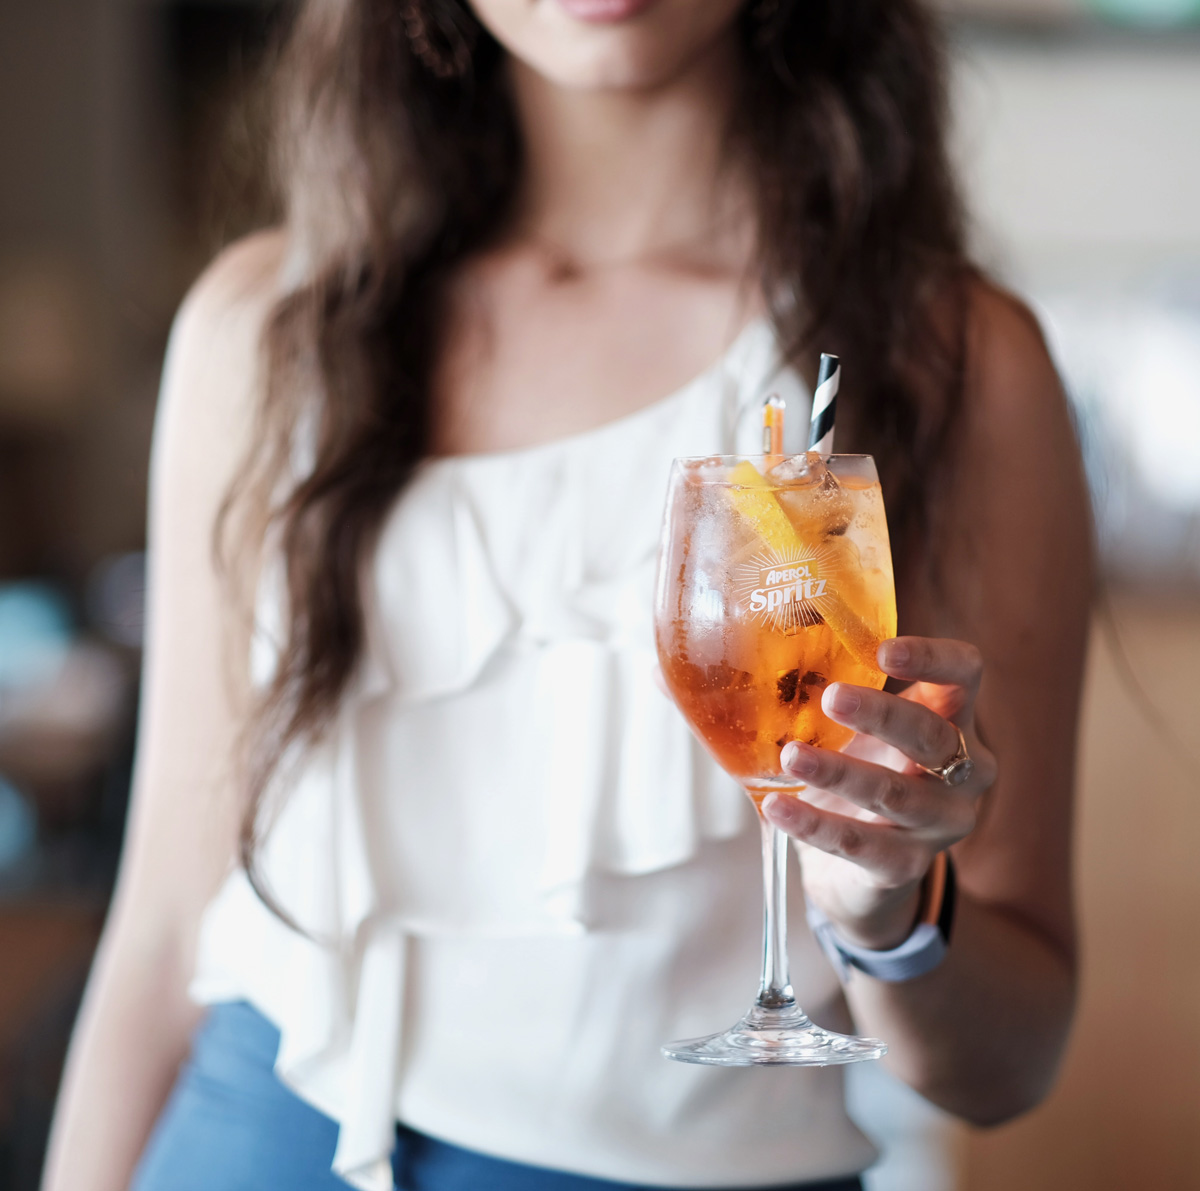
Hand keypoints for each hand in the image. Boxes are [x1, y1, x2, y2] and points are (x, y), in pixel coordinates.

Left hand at [762, 636, 996, 950]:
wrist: (856, 873)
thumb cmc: (847, 773)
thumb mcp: (825, 727)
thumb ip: (764, 693)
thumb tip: (662, 669)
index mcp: (946, 715)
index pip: (966, 673)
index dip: (935, 658)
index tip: (883, 650)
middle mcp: (960, 769)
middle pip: (936, 735)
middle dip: (884, 714)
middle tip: (831, 697)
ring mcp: (939, 823)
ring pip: (897, 794)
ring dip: (842, 772)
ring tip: (791, 755)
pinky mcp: (906, 867)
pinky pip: (863, 846)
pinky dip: (817, 825)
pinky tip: (775, 808)